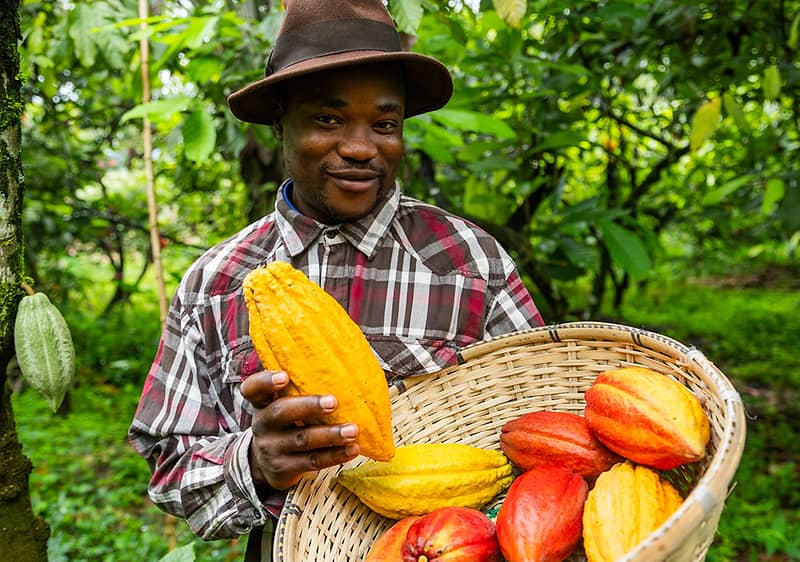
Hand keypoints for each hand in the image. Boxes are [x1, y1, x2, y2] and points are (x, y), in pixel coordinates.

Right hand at [240, 371, 360, 490]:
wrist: (268, 464)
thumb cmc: (286, 424)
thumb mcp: (282, 405)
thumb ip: (299, 389)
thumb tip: (340, 362)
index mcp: (262, 403)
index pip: (253, 389)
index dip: (265, 381)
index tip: (284, 376)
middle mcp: (263, 424)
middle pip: (281, 412)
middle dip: (309, 406)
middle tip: (333, 402)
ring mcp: (272, 448)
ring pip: (303, 439)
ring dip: (330, 434)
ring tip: (352, 430)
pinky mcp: (284, 468)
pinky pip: (312, 461)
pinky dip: (335, 455)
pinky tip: (352, 448)